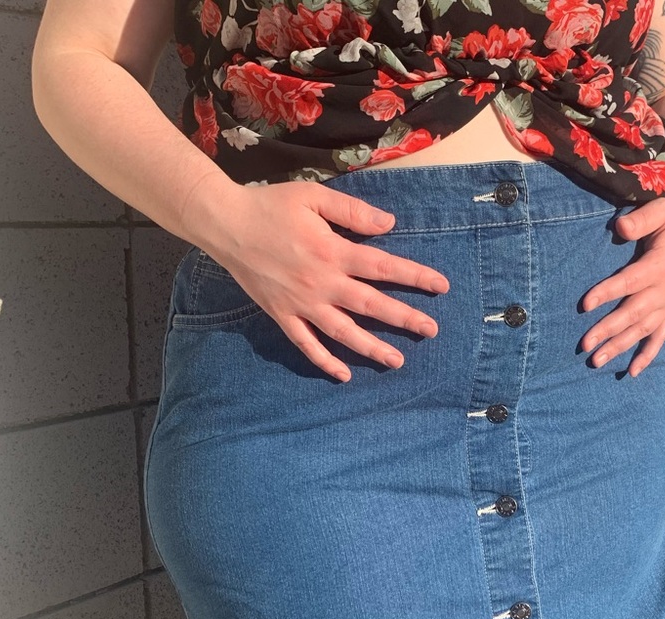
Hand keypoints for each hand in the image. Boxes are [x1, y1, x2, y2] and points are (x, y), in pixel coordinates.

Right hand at [195, 179, 450, 381]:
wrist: (224, 223)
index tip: (441, 286)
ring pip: (343, 332)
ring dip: (371, 347)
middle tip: (431, 330)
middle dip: (404, 318)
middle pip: (371, 305)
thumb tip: (389, 224)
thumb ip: (352, 211)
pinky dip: (324, 361)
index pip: (384, 266)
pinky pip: (306, 345)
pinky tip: (344, 375)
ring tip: (397, 360)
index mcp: (333, 251)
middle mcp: (321, 283)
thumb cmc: (270, 205)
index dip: (415, 276)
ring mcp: (301, 304)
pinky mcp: (282, 316)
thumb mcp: (313, 196)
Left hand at [580, 192, 664, 377]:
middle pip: (632, 314)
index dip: (607, 293)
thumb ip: (641, 220)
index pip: (629, 283)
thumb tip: (620, 227)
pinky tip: (631, 372)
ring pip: (642, 331)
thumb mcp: (661, 211)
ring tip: (596, 362)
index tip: (585, 305)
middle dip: (608, 330)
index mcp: (659, 266)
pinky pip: (660, 338)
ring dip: (619, 347)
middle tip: (585, 344)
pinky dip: (647, 356)